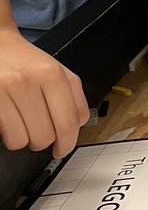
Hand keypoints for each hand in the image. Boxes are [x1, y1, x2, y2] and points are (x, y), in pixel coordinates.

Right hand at [0, 28, 88, 157]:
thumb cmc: (26, 62)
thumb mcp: (56, 71)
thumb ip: (74, 97)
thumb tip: (77, 127)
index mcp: (53, 74)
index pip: (70, 121)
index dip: (68, 143)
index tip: (63, 148)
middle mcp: (30, 80)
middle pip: (46, 135)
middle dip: (44, 140)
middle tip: (40, 131)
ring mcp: (8, 89)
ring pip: (24, 140)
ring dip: (25, 138)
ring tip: (24, 122)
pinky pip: (8, 136)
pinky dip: (10, 135)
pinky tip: (11, 121)